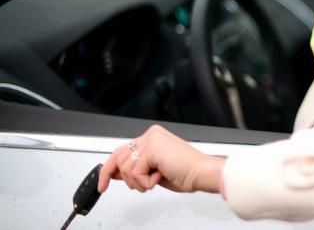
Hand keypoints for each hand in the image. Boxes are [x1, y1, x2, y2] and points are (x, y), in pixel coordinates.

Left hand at [98, 125, 224, 194]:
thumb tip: (115, 174)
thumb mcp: (153, 172)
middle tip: (138, 186)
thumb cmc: (185, 172)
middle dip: (124, 178)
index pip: (122, 150)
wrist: (201, 172)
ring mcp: (151, 139)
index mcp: (152, 137)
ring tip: (155, 180)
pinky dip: (145, 182)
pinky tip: (159, 177)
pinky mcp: (152, 148)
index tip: (103, 182)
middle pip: (118, 157)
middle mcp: (151, 135)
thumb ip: (135, 169)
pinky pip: (135, 171)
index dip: (110, 169)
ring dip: (138, 182)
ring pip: (125, 167)